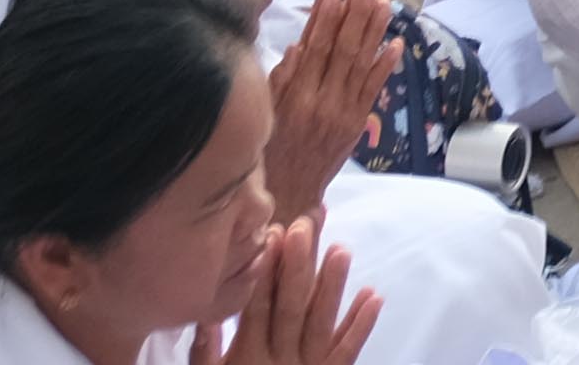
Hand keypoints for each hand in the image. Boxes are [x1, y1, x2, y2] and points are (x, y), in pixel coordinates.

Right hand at [209, 211, 370, 364]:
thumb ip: (205, 351)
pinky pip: (346, 353)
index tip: (272, 233)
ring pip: (321, 325)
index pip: (257, 308)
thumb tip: (205, 314)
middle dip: (298, 266)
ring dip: (333, 287)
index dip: (265, 271)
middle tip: (305, 226)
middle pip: (291, 309)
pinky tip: (373, 295)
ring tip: (342, 249)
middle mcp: (279, 360)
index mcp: (247, 357)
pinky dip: (360, 325)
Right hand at [262, 0, 393, 217]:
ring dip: (374, 33)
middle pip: (342, 52)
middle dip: (355, 16)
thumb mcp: (265, 114)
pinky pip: (373, 90)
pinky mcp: (357, 123)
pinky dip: (385, 67)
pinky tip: (395, 44)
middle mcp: (322, 103)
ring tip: (384, 3)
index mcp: (295, 99)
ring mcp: (343, 113)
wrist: (287, 193)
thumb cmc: (269, 149)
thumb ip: (281, 80)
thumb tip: (299, 45)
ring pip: (361, 66)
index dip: (324, 19)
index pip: (314, 50)